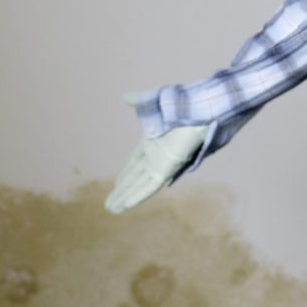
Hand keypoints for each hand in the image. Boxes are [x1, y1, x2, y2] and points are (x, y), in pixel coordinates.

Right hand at [104, 92, 207, 213]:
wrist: (197, 111)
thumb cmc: (178, 106)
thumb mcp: (152, 103)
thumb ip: (137, 102)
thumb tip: (125, 96)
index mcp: (150, 143)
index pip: (134, 163)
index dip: (125, 175)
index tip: (117, 185)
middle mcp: (155, 156)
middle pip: (133, 178)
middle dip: (121, 191)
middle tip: (109, 205)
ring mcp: (161, 164)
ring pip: (138, 185)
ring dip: (125, 197)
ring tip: (113, 210)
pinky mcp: (167, 169)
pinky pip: (150, 185)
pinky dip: (138, 195)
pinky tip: (127, 204)